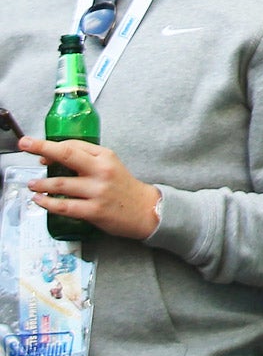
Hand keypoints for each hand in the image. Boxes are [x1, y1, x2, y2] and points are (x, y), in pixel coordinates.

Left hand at [20, 137, 160, 239]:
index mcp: (105, 156)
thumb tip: (51, 160)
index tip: (38, 149)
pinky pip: (64, 206)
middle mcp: (102, 171)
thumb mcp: (109, 166)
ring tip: (32, 184)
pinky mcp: (94, 211)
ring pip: (60, 184)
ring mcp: (98, 191)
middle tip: (24, 145)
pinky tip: (39, 200)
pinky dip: (47, 204)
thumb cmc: (122, 187)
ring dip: (41, 184)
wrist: (144, 209)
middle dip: (42, 148)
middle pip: (67, 155)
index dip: (52, 147)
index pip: (74, 145)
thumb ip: (85, 160)